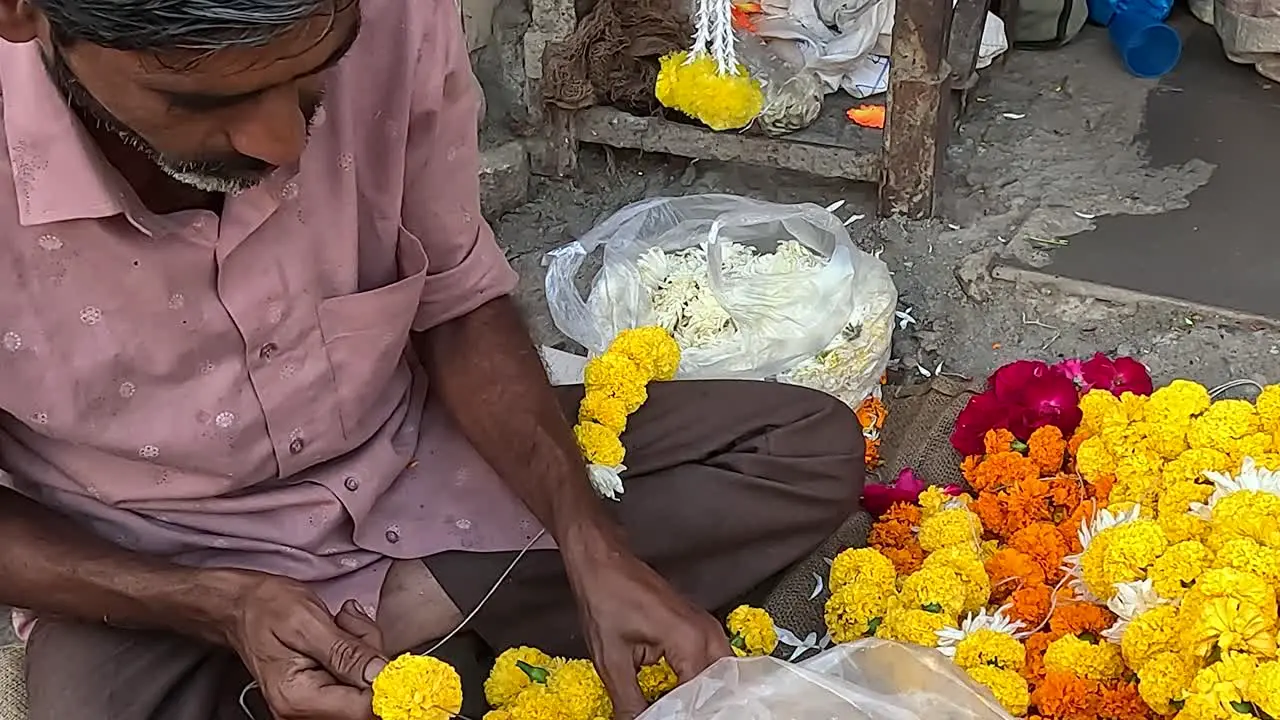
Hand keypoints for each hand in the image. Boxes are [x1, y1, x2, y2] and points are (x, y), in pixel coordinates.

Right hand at [217, 571, 387, 719]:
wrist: (241, 606)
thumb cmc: (264, 608)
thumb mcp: (307, 621)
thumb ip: (346, 652)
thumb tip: (382, 674)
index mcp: (298, 697)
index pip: (363, 707)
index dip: (383, 679)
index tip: (380, 650)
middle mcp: (303, 711)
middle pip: (367, 697)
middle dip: (370, 657)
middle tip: (350, 626)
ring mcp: (312, 705)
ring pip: (366, 684)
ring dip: (365, 650)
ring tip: (341, 625)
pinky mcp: (322, 694)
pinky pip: (358, 678)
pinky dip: (358, 653)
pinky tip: (341, 635)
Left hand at [566, 545, 731, 719]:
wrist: (603, 563)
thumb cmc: (606, 598)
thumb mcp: (611, 660)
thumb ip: (630, 701)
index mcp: (689, 640)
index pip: (703, 696)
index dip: (688, 713)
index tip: (667, 717)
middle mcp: (707, 632)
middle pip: (723, 686)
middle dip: (705, 705)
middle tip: (682, 713)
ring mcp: (706, 627)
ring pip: (722, 675)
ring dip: (705, 695)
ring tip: (683, 707)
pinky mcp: (698, 627)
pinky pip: (713, 663)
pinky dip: (701, 682)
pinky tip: (682, 697)